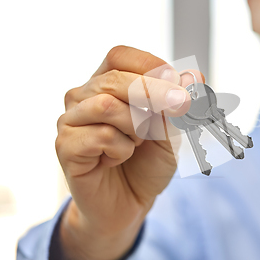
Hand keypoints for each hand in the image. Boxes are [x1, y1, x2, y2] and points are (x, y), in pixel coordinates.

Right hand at [54, 46, 203, 259]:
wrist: (131, 203)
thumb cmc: (149, 161)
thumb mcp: (174, 130)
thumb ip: (180, 103)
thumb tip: (194, 76)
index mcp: (107, 82)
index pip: (122, 56)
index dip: (151, 68)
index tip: (179, 89)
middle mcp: (84, 95)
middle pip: (115, 78)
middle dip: (155, 95)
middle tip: (176, 113)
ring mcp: (70, 119)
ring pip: (107, 105)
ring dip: (137, 128)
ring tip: (137, 144)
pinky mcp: (65, 146)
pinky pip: (100, 135)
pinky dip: (121, 150)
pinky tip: (115, 160)